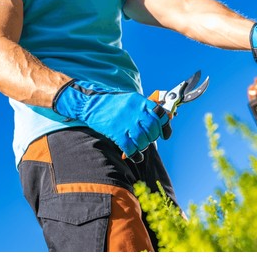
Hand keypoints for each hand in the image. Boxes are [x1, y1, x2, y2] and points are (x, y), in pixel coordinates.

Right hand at [52, 79, 169, 162]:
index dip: (166, 126)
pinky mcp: (117, 133)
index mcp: (140, 102)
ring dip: (144, 146)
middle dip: (153, 137)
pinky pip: (132, 148)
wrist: (90, 104)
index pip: (160, 114)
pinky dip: (136, 155)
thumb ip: (146, 108)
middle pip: (153, 129)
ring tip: (140, 146)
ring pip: (144, 140)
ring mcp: (126, 123)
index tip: (165, 134)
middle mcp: (135, 112)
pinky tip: (135, 156)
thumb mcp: (132, 99)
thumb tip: (163, 119)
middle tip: (148, 139)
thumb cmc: (113, 103)